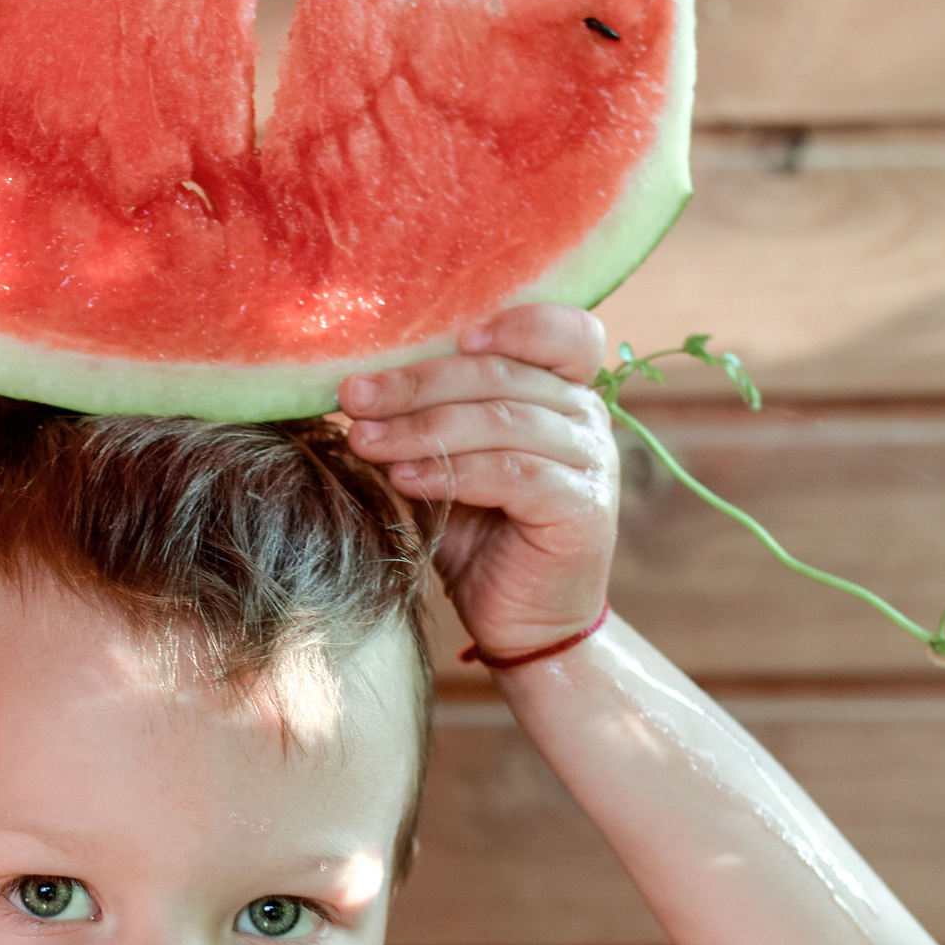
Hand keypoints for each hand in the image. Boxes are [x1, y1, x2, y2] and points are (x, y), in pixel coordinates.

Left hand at [340, 305, 615, 657]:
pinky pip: (513, 473)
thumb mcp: (448, 465)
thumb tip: (354, 386)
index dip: (514, 322)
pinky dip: (453, 471)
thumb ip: (428, 422)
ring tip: (364, 440)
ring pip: (503, 420)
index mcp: (562, 392)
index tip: (448, 336)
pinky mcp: (581, 509)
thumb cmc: (479, 537)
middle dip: (417, 384)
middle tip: (353, 396)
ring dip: (423, 428)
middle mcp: (586, 417)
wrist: (521, 622)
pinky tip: (405, 479)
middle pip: (502, 375)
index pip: (563, 331)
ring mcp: (590, 461)